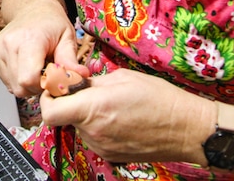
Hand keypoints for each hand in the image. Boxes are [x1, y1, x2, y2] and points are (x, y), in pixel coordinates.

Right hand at [0, 10, 87, 97]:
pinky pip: (5, 79)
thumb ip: (70, 59)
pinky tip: (26, 65)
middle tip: (47, 72)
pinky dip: (17, 78)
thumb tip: (81, 75)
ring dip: (27, 83)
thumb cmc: (50, 22)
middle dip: (37, 86)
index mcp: (28, 39)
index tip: (52, 77)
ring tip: (36, 67)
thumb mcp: (67, 37)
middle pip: (20, 86)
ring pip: (12, 86)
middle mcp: (9, 43)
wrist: (32, 8)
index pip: (28, 79)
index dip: (43, 85)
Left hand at [39, 68, 212, 164]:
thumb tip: (74, 83)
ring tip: (111, 104)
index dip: (48, 99)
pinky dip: (98, 126)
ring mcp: (101, 146)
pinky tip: (118, 118)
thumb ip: (92, 82)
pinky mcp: (110, 155)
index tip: (56, 88)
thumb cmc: (159, 98)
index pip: (50, 111)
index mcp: (94, 108)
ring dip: (85, 115)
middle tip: (87, 91)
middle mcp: (94, 131)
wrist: (186, 128)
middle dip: (70, 103)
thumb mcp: (121, 77)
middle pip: (64, 117)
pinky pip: (94, 137)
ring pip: (79, 127)